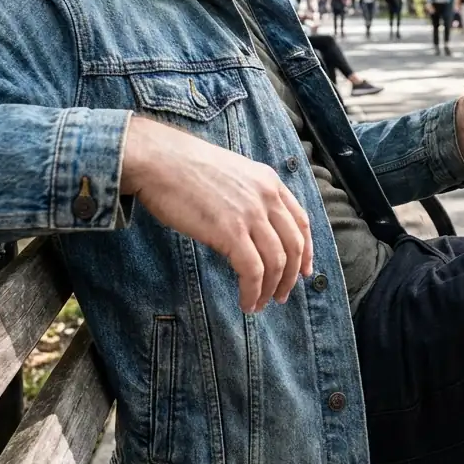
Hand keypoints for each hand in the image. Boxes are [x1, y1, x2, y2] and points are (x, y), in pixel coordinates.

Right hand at [121, 118, 313, 312]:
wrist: (158, 159)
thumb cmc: (183, 167)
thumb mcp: (231, 173)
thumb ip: (248, 195)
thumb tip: (250, 228)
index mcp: (269, 181)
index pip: (301, 221)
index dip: (306, 251)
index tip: (303, 271)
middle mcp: (266, 196)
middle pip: (293, 246)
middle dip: (290, 276)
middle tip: (280, 296)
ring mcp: (250, 213)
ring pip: (276, 262)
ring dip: (270, 289)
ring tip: (259, 304)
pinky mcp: (231, 231)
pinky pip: (252, 271)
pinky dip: (253, 292)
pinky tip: (246, 302)